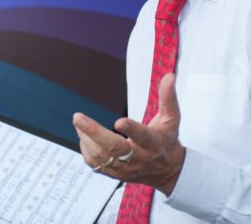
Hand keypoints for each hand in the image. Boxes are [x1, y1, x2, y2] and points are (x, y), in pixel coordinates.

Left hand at [72, 74, 185, 195]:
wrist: (166, 170)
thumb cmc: (166, 140)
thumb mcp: (172, 119)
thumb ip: (168, 98)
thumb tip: (169, 77)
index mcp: (154, 143)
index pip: (143, 137)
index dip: (131, 129)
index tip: (119, 121)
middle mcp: (139, 158)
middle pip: (114, 148)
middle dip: (94, 132)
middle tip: (78, 118)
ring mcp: (126, 168)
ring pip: (101, 157)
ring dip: (87, 139)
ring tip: (79, 123)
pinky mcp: (116, 174)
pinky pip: (96, 166)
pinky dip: (87, 150)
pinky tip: (84, 137)